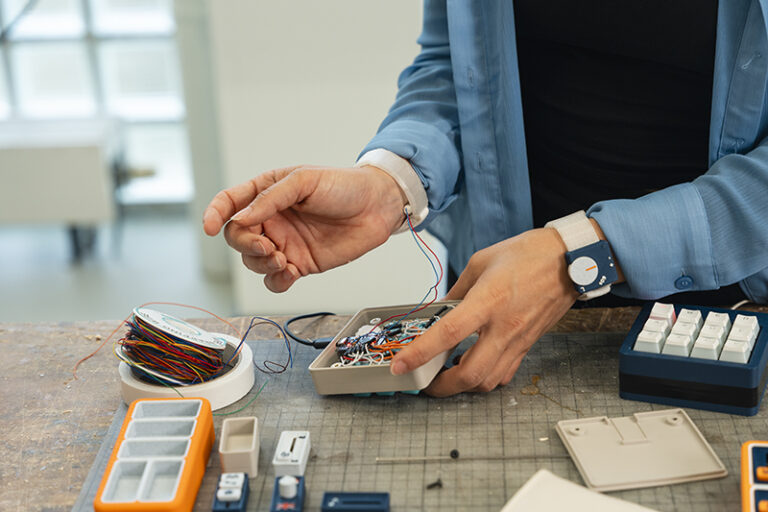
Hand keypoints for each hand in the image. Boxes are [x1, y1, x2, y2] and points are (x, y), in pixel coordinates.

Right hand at [203, 165, 405, 291]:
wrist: (377, 207)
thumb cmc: (343, 185)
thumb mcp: (305, 181)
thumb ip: (271, 198)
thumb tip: (242, 217)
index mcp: (267, 193)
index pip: (229, 203)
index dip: (214, 213)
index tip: (208, 226)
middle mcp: (271, 219)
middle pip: (237, 237)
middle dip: (245, 244)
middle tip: (266, 247)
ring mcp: (284, 243)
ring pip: (253, 261)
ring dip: (261, 264)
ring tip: (283, 259)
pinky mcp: (299, 264)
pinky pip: (275, 280)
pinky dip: (276, 280)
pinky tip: (289, 272)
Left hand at [390, 228, 579, 395]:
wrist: (571, 260)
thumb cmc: (530, 255)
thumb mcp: (481, 262)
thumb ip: (457, 289)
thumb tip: (441, 308)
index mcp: (488, 301)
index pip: (448, 334)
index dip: (420, 353)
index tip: (401, 365)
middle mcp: (503, 326)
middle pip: (470, 373)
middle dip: (442, 387)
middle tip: (424, 381)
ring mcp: (518, 340)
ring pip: (488, 381)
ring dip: (463, 385)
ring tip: (447, 375)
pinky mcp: (528, 345)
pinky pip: (505, 374)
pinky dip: (486, 378)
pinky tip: (475, 366)